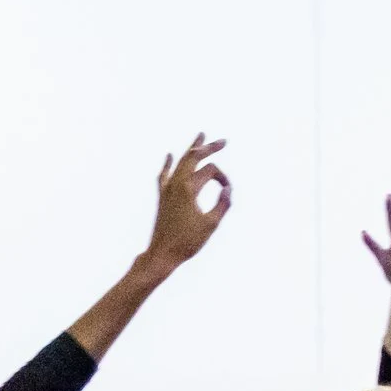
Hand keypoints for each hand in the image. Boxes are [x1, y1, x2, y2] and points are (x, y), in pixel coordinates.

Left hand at [142, 135, 232, 273]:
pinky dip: (168, 164)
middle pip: (193, 157)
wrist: (162, 253)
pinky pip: (165, 174)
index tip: (228, 192)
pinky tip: (169, 156)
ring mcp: (167, 188)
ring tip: (200, 136)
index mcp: (187, 188)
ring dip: (191, 149)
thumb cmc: (187, 242)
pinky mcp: (163, 196)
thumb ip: (222, 204)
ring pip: (180, 162)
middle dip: (208, 148)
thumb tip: (227, 189)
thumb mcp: (211, 224)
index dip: (223, 178)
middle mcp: (176, 183)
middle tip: (223, 141)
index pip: (210, 171)